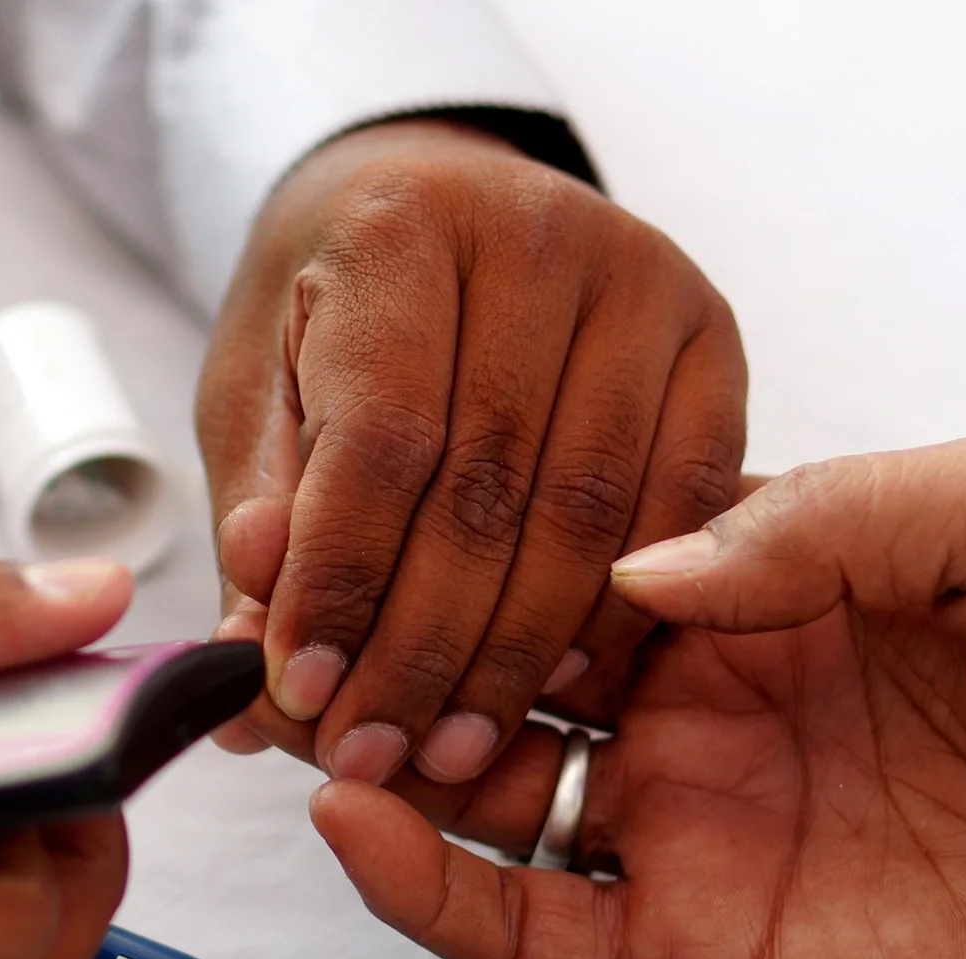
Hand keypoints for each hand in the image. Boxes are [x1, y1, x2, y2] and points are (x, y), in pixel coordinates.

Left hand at [199, 116, 746, 784]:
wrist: (434, 199)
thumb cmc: (328, 308)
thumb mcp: (256, 394)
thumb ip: (261, 519)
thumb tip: (254, 660)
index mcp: (400, 224)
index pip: (381, 438)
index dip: (342, 581)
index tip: (302, 694)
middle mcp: (537, 232)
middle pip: (489, 487)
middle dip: (425, 646)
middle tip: (375, 752)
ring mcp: (642, 276)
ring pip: (589, 509)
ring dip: (518, 653)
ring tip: (453, 747)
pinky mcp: (712, 331)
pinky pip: (681, 500)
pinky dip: (619, 606)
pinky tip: (557, 682)